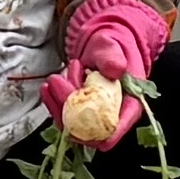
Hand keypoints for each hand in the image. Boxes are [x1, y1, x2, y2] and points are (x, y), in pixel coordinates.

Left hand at [57, 0, 165, 150]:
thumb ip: (112, 57)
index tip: (72, 115)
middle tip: (57, 80)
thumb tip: (115, 70)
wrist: (103, 45)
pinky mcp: (80, 113)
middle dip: (67, 108)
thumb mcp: (112, 46)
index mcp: (129, 107)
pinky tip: (50, 84)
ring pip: (71, 125)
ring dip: (58, 103)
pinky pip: (64, 116)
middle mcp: (112, 117)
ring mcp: (94, 117)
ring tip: (56, 77)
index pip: (113, 132)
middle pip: (87, 130)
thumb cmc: (112, 46)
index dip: (92, 133)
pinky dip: (54, 101)